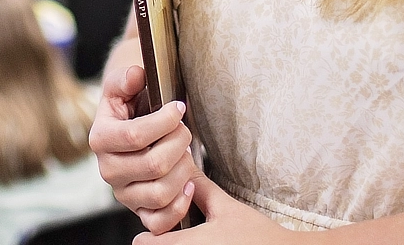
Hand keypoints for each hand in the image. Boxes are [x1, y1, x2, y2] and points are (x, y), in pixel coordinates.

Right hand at [89, 49, 198, 234]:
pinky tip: (189, 183)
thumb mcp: (124, 85)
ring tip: (186, 154)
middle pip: (153, 165)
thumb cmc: (131, 104)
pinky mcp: (139, 211)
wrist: (131, 126)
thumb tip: (135, 75)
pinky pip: (160, 222)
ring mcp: (123, 194)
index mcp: (100, 139)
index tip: (179, 108)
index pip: (135, 136)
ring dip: (184, 170)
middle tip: (185, 131)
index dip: (164, 121)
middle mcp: (107, 170)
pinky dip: (181, 205)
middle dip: (179, 143)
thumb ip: (126, 77)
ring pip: (161, 193)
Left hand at [149, 176, 301, 242]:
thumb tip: (186, 167)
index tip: (156, 229)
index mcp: (189, 244)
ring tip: (194, 240)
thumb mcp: (227, 208)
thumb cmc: (259, 237)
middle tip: (175, 233)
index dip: (148, 235)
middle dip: (161, 242)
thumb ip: (201, 188)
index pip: (144, 244)